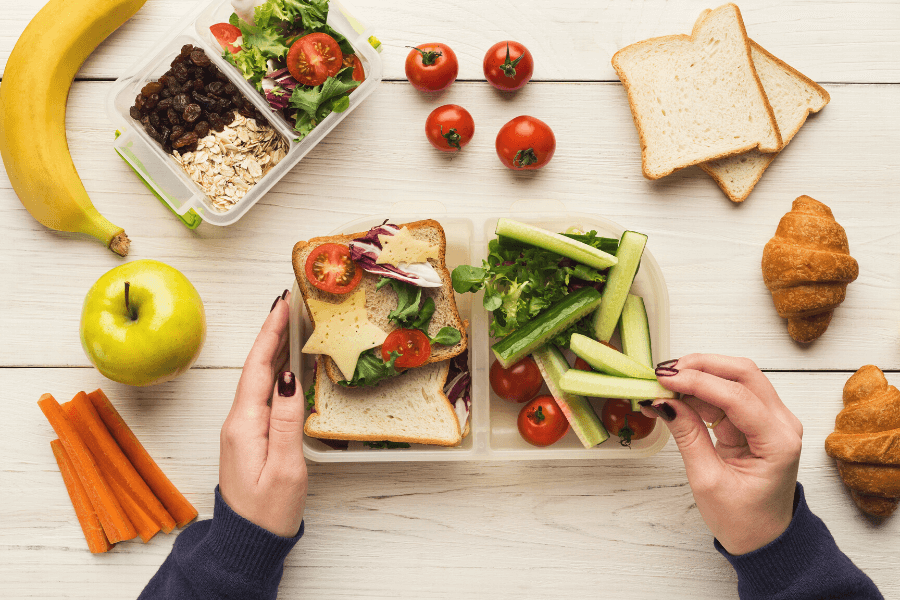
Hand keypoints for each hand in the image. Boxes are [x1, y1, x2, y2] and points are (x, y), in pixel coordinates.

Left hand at [219, 292, 306, 537]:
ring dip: (272, 349)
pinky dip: (273, 371)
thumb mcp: (284, 468)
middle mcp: (238, 422)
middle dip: (271, 332)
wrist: (247, 542)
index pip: (258, 367)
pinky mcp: (250, 437)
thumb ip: (286, 421)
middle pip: (255, 367)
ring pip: (258, 378)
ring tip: (289, 323)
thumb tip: (287, 377)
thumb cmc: (268, 511)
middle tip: (289, 303)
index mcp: (244, 424)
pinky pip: (261, 394)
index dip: (270, 333)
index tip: (282, 303)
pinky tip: (285, 365)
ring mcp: (242, 429)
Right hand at [641, 354, 802, 554]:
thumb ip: (687, 436)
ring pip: (736, 378)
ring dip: (699, 375)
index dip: (697, 381)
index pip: (737, 396)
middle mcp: (782, 423)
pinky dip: (701, 391)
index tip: (663, 379)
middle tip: (663, 373)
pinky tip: (676, 395)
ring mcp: (771, 419)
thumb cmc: (744, 519)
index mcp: (778, 442)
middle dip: (701, 366)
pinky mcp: (756, 421)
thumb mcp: (707, 481)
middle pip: (743, 374)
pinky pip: (728, 394)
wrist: (764, 539)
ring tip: (664, 384)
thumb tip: (663, 402)